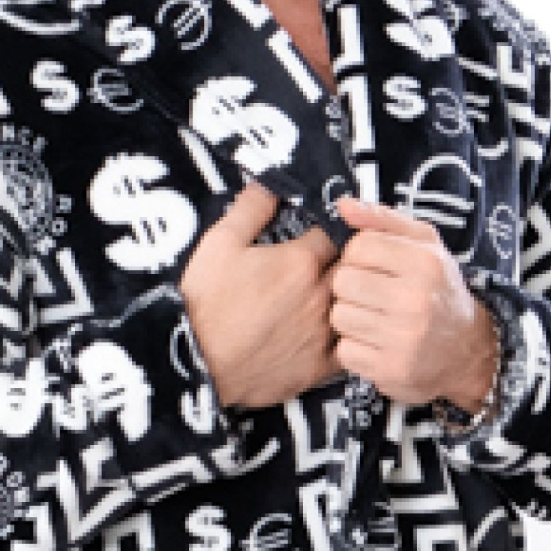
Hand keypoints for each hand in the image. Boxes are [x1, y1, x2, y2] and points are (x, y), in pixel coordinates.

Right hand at [179, 179, 340, 410]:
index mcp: (301, 262)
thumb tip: (270, 184)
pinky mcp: (319, 367)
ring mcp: (323, 333)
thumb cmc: (205, 304)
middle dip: (344, 262)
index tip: (322, 234)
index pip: (337, 233)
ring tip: (330, 298)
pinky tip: (329, 333)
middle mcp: (320, 296)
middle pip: (353, 269)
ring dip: (346, 300)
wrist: (197, 363)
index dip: (331, 230)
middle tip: (329, 264)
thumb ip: (251, 208)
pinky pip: (348, 347)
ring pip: (354, 308)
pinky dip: (344, 337)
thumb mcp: (220, 243)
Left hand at [327, 198, 498, 412]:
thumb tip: (342, 205)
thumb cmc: (439, 291)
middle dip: (352, 287)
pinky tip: (376, 343)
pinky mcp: (391, 369)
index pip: (358, 247)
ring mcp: (402, 338)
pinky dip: (356, 348)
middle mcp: (415, 300)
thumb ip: (383, 220)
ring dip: (351, 318)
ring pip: (340, 316)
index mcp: (424, 263)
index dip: (358, 256)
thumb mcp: (425, 246)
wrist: (467, 351)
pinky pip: (345, 351)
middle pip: (343, 281)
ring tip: (374, 319)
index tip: (373, 267)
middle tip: (372, 296)